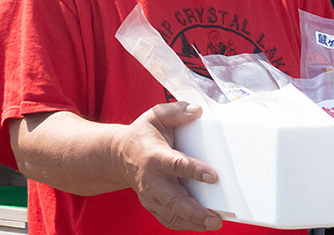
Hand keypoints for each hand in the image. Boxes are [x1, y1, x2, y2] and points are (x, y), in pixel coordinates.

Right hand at [112, 102, 222, 230]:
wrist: (118, 155)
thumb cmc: (143, 134)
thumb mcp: (157, 115)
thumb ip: (177, 111)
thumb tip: (196, 111)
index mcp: (155, 156)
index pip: (176, 165)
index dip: (194, 172)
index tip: (213, 177)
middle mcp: (152, 180)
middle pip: (173, 200)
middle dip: (194, 211)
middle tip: (215, 218)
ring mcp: (150, 195)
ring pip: (171, 214)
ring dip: (192, 222)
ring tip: (213, 224)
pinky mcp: (152, 204)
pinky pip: (167, 219)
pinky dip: (184, 225)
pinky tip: (201, 226)